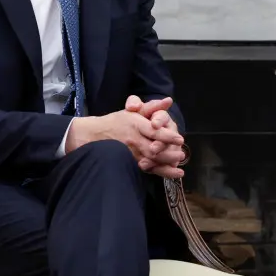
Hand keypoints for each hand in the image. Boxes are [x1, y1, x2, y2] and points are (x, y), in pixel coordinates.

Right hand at [65, 107, 185, 178]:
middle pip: (152, 149)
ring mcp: (130, 153)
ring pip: (150, 161)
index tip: (179, 139)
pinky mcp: (130, 163)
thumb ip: (152, 106)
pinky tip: (174, 174)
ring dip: (165, 164)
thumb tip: (169, 101)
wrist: (93, 135)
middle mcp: (133, 140)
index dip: (167, 136)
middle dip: (168, 153)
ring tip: (179, 165)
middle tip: (181, 154)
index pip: (153, 131)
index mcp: (135, 125)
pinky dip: (161, 172)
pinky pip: (147, 169)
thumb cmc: (117, 121)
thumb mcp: (133, 110)